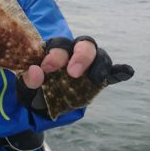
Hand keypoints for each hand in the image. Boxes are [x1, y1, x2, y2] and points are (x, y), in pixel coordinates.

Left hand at [16, 36, 133, 114]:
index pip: (58, 45)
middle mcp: (72, 52)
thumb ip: (28, 80)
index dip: (55, 55)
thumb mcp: (25, 87)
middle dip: (79, 57)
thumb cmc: (33, 89)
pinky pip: (113, 71)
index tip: (46, 69)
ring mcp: (88, 64)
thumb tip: (35, 72)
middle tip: (72, 73)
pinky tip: (125, 72)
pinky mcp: (99, 77)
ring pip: (98, 54)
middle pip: (82, 44)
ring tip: (94, 79)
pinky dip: (119, 71)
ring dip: (97, 64)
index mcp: (53, 50)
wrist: (40, 106)